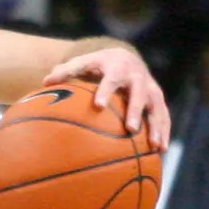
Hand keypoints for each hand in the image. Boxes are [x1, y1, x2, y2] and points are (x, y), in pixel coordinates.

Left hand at [44, 47, 170, 148]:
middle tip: (130, 128)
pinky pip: (164, 117)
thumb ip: (66, 71)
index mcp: (118, 68)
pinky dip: (163, 132)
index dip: (105, 92)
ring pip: (156, 108)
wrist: (126, 57)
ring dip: (156, 127)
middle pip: (138, 94)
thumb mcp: (84, 63)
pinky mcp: (158, 101)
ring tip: (154, 147)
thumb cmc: (99, 64)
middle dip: (135, 111)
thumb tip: (44, 82)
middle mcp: (138, 78)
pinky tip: (160, 151)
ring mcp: (151, 89)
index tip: (98, 106)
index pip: (111, 80)